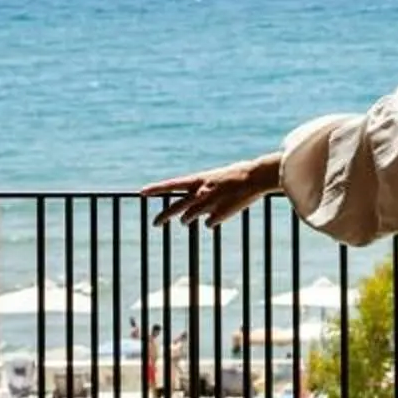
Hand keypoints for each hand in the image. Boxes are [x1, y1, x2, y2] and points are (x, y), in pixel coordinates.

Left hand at [144, 153, 285, 226]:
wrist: (255, 177)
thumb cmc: (238, 174)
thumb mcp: (216, 178)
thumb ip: (204, 190)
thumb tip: (198, 204)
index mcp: (198, 179)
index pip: (172, 185)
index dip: (156, 189)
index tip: (142, 192)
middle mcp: (199, 193)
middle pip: (176, 208)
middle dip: (163, 217)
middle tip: (154, 223)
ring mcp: (207, 205)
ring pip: (190, 218)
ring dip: (188, 219)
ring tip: (188, 219)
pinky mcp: (217, 216)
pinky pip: (209, 223)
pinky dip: (213, 220)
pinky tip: (222, 213)